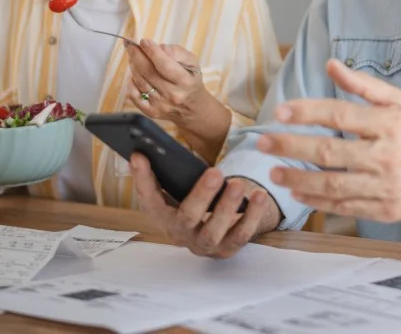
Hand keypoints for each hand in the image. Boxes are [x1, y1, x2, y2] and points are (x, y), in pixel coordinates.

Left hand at [125, 40, 226, 140]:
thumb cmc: (190, 80)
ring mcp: (161, 105)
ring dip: (133, 66)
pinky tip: (133, 74)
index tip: (144, 41)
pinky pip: (134, 95)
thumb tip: (159, 47)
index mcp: (185, 81)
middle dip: (137, 55)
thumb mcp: (192, 63)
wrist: (193, 109)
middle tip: (130, 44)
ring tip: (133, 56)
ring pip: (140, 82)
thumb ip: (177, 52)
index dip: (152, 52)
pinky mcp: (151, 112)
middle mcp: (173, 95)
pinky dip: (130, 83)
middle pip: (149, 72)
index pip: (165, 65)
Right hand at [128, 153, 282, 257]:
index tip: (140, 156)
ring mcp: (204, 245)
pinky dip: (252, 216)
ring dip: (227, 207)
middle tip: (215, 173)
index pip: (148, 200)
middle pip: (186, 218)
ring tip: (239, 184)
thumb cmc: (195, 201)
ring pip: (213, 231)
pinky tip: (260, 195)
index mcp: (164, 217)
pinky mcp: (227, 249)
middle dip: (200, 195)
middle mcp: (181, 234)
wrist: (216, 229)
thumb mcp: (179, 188)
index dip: (142, 179)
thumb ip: (165, 172)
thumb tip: (142, 152)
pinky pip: (241, 235)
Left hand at [256, 58, 400, 222]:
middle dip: (290, 146)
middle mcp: (388, 155)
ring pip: (332, 184)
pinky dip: (319, 202)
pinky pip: (345, 207)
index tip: (280, 112)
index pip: (339, 114)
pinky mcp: (387, 210)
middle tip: (263, 142)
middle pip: (328, 151)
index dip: (307, 112)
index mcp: (390, 123)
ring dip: (298, 179)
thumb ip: (364, 85)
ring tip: (274, 172)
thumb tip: (332, 65)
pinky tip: (300, 194)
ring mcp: (387, 186)